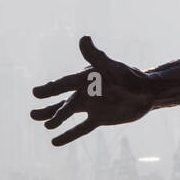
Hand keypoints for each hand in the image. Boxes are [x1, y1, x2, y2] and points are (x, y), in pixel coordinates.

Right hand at [30, 36, 154, 145]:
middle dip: (49, 109)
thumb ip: (97, 56)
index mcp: (85, 79)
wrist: (147, 92)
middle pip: (63, 102)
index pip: (65, 84)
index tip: (35, 93)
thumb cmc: (130, 76)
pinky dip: (68, 135)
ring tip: (42, 124)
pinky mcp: (98, 118)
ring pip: (68, 114)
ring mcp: (90, 106)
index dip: (51, 89)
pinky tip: (54, 142)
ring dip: (55, 119)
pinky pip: (80, 129)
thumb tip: (84, 38)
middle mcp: (85, 92)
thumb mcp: (113, 68)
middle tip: (32, 115)